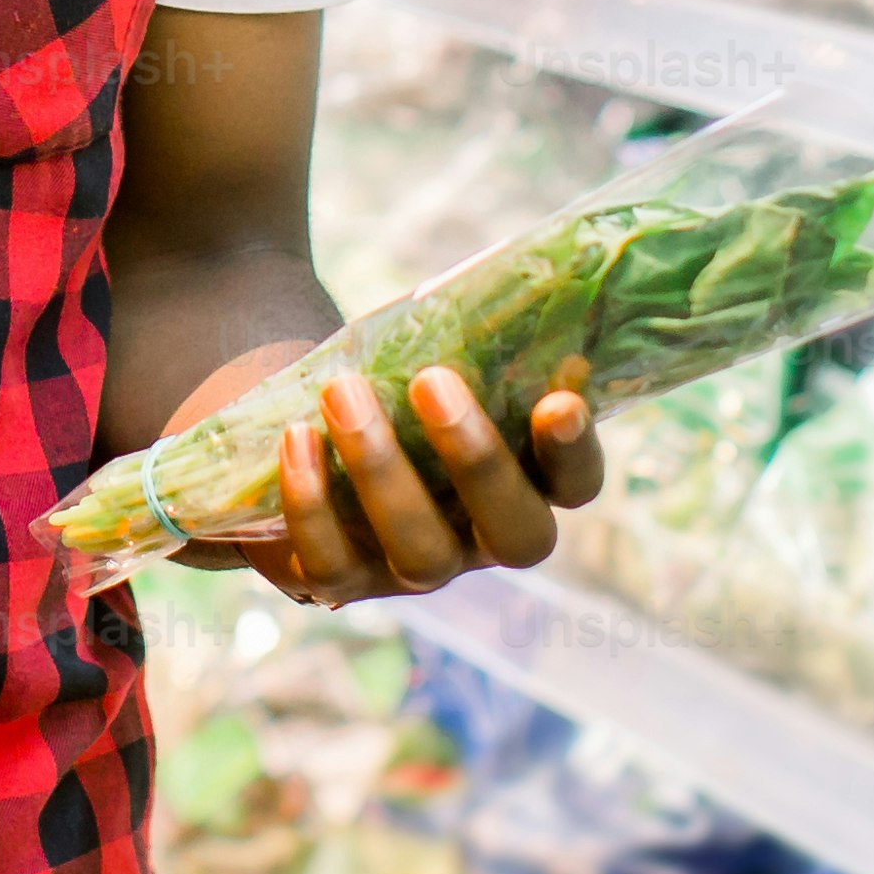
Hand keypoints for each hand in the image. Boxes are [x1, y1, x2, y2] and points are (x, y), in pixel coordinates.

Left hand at [199, 361, 600, 605]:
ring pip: (421, 553)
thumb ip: (473, 346)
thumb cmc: (390, 383)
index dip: (574, 453)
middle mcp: (481, 538)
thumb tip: (510, 293)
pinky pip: (331, 564)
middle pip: (516, 535)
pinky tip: (298, 437)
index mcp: (524, 481)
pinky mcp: (341, 580)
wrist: (300, 422)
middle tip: (432, 382)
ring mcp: (414, 569)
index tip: (558, 402)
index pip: (576, 484)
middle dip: (478, 461)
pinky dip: (312, 503)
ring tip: (344, 392)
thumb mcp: (434, 359)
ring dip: (382, 470)